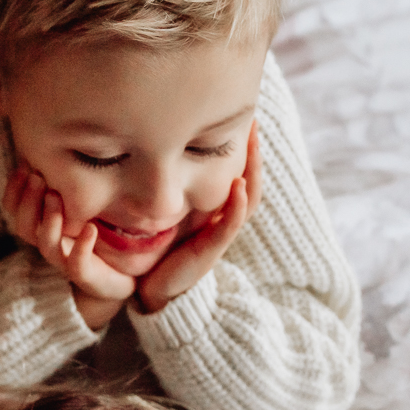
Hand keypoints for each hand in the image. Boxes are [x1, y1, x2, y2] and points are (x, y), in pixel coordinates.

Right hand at [3, 165, 134, 329]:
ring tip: (55, 196)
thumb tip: (57, 150)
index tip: (24, 166)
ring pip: (46, 245)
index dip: (13, 190)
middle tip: (38, 177)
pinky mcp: (85, 274)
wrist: (122, 274)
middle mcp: (49, 244)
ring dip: (48, 220)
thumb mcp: (81, 206)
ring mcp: (65, 261)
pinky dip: (82, 246)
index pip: (14, 211)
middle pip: (23, 228)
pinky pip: (77, 265)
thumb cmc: (98, 235)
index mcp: (42, 227)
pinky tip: (90, 229)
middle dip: (28, 201)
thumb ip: (66, 186)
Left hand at [136, 120, 262, 313]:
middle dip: (254, 152)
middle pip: (250, 181)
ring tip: (253, 144)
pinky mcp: (209, 251)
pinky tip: (239, 186)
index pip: (237, 174)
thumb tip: (165, 155)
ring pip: (247, 200)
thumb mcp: (168, 213)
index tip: (244, 119)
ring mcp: (219, 235)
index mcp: (215, 210)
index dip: (243, 149)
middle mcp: (222, 220)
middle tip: (255, 122)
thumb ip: (173, 190)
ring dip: (252, 171)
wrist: (153, 290)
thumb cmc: (160, 250)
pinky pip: (229, 225)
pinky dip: (237, 205)